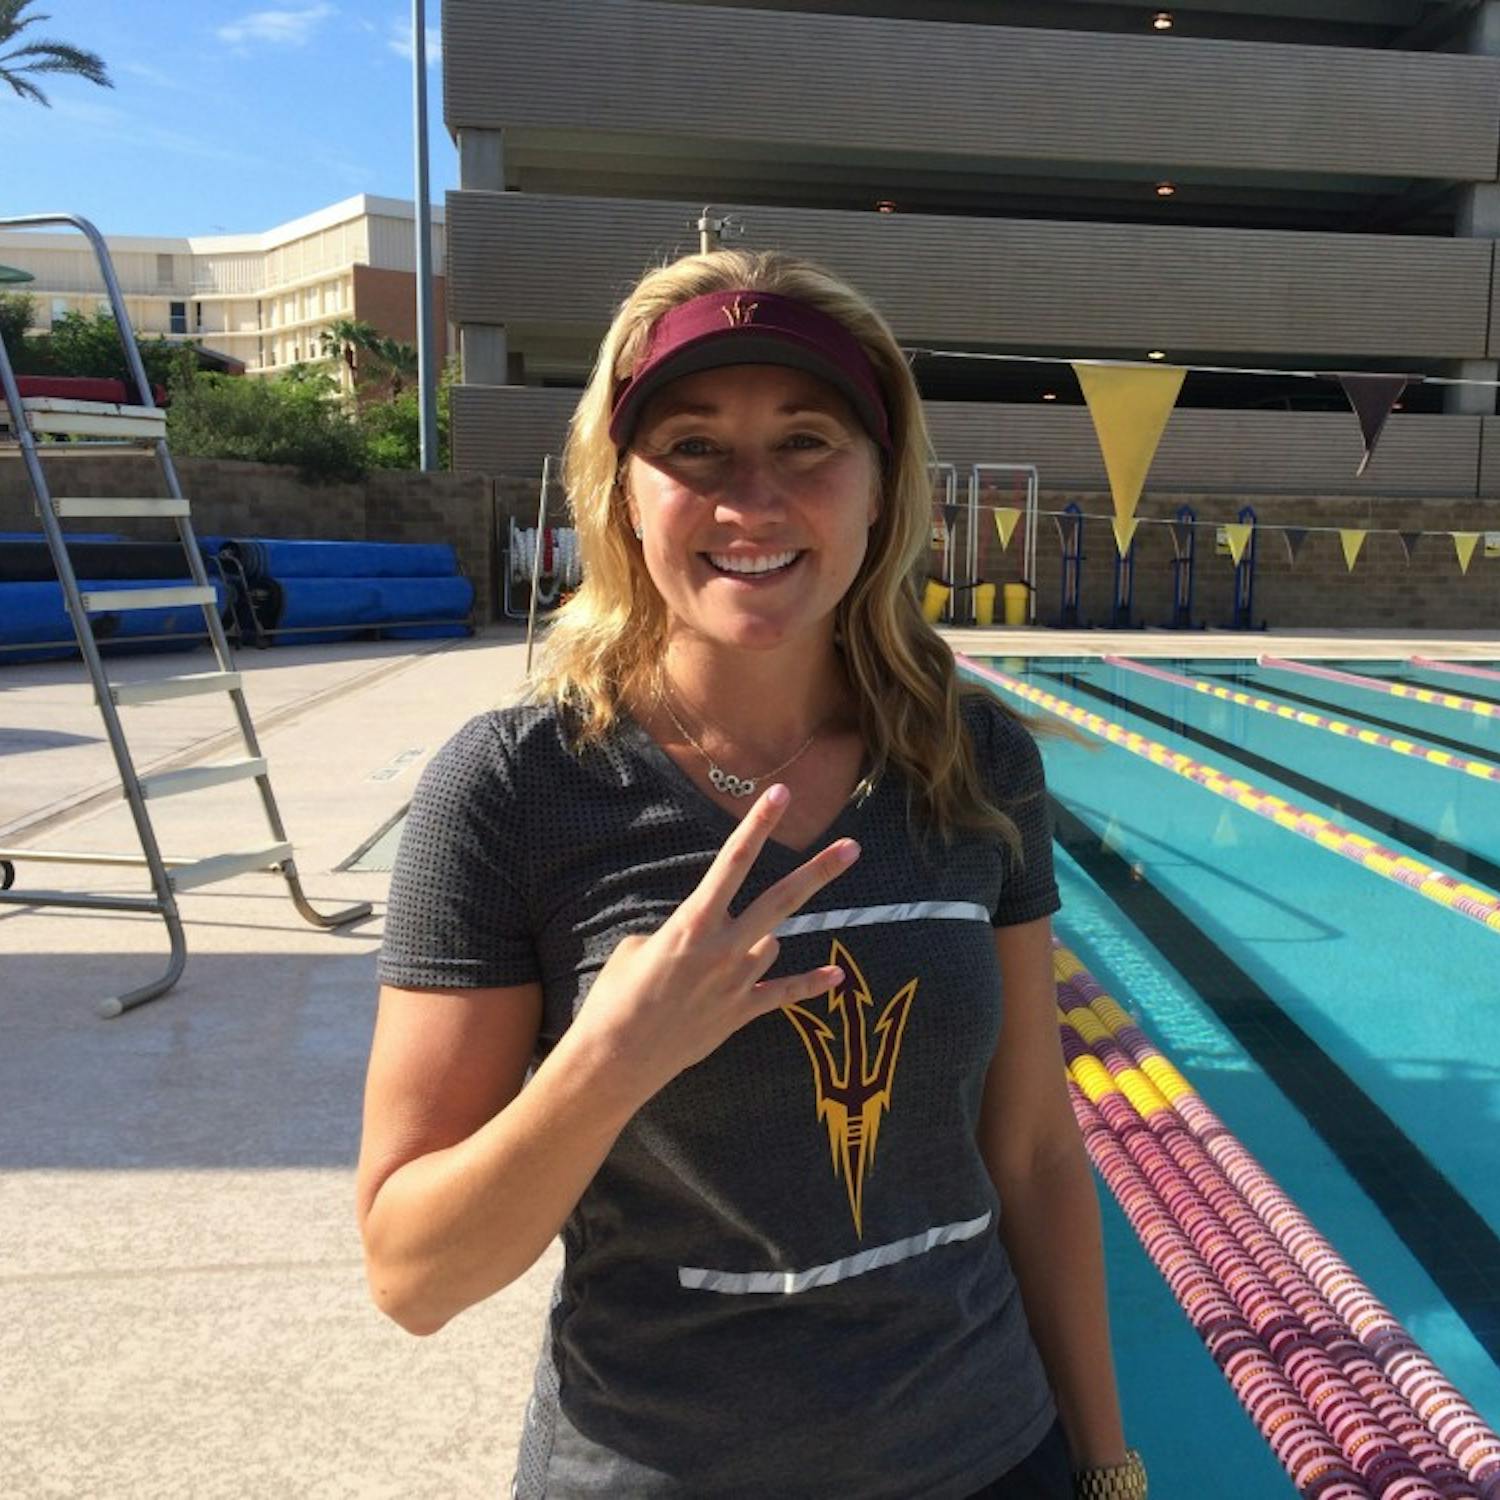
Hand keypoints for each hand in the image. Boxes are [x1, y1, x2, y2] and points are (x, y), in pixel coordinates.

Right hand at [577, 783, 859, 1100]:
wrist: (617, 1056)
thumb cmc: (618, 995)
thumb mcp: (639, 945)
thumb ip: (684, 931)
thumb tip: (710, 932)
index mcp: (693, 923)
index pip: (733, 862)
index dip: (757, 824)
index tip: (780, 793)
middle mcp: (724, 947)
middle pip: (782, 899)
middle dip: (818, 871)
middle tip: (852, 847)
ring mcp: (737, 982)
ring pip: (771, 944)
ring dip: (758, 943)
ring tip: (714, 964)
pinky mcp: (740, 1012)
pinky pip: (784, 994)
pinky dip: (810, 984)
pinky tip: (837, 977)